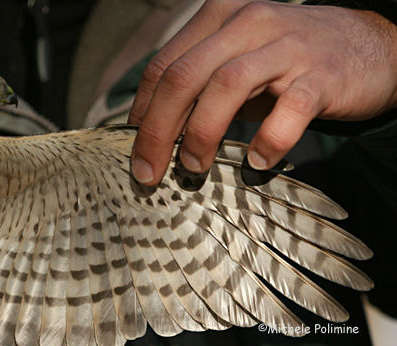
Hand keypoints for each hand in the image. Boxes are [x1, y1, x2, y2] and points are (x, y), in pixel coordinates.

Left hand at [129, 0, 396, 183]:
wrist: (368, 46)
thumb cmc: (287, 61)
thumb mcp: (236, 62)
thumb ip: (198, 87)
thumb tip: (152, 132)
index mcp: (219, 18)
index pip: (163, 65)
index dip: (141, 112)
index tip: (133, 149)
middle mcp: (248, 24)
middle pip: (183, 77)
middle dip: (157, 131)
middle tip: (147, 172)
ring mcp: (287, 46)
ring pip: (226, 86)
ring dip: (201, 134)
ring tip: (193, 167)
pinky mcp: (323, 75)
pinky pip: (290, 109)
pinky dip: (269, 139)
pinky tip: (258, 160)